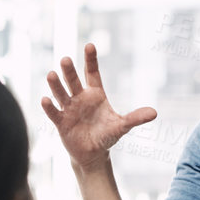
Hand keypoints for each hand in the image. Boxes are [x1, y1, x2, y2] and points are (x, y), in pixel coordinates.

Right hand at [41, 44, 156, 174]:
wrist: (93, 154)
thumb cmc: (107, 136)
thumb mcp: (121, 126)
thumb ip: (135, 118)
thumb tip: (154, 113)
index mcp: (95, 94)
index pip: (92, 73)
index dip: (90, 60)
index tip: (89, 45)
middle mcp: (80, 98)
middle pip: (74, 81)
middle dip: (69, 71)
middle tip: (65, 59)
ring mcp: (69, 109)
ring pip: (61, 94)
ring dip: (56, 85)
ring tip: (51, 74)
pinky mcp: (61, 122)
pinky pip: (54, 113)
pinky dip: (49, 107)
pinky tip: (45, 99)